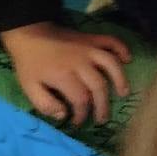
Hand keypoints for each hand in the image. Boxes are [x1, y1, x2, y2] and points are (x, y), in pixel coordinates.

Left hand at [0, 21, 130, 126]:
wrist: (29, 34)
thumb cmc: (29, 64)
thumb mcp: (29, 88)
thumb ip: (45, 105)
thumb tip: (64, 115)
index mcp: (63, 75)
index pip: (81, 99)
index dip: (82, 114)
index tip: (78, 121)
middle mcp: (80, 62)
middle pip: (99, 86)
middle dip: (102, 105)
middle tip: (102, 118)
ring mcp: (88, 48)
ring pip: (111, 64)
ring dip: (119, 79)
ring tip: (123, 93)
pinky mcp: (92, 38)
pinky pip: (112, 42)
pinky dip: (122, 49)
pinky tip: (127, 59)